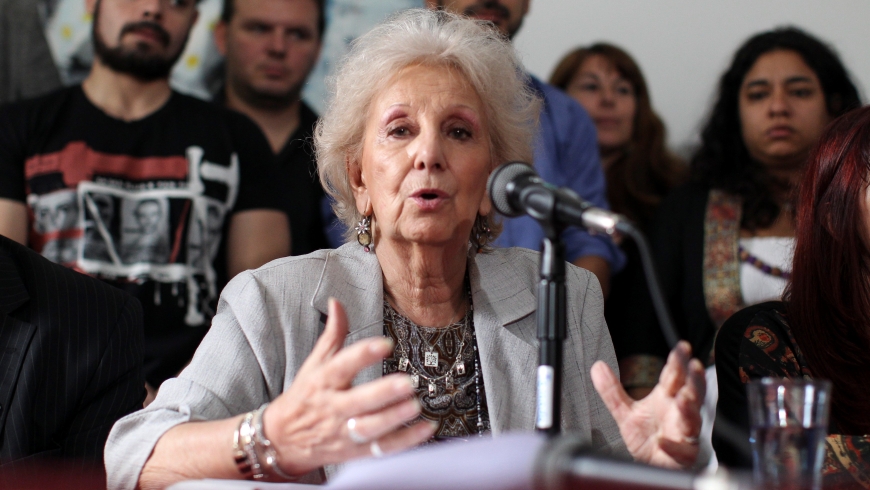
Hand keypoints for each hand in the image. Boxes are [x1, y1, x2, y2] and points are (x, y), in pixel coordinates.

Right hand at [262, 298, 435, 476]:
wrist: (282, 440)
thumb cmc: (305, 397)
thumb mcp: (313, 364)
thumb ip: (332, 335)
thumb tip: (337, 303)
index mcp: (323, 381)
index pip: (341, 365)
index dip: (363, 354)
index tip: (385, 343)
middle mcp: (333, 407)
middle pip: (358, 401)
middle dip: (383, 393)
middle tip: (407, 383)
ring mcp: (344, 432)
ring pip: (370, 428)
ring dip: (394, 418)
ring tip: (415, 405)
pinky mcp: (355, 451)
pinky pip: (382, 449)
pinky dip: (405, 441)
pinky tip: (426, 429)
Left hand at [591, 341, 704, 468]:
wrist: (654, 464)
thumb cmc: (648, 437)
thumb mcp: (625, 412)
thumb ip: (612, 390)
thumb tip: (597, 366)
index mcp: (667, 398)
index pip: (674, 375)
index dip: (678, 361)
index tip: (681, 347)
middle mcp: (679, 412)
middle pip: (692, 392)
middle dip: (694, 379)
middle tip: (693, 365)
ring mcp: (684, 432)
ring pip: (692, 418)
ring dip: (689, 409)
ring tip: (685, 399)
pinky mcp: (684, 454)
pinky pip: (681, 450)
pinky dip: (673, 446)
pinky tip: (663, 442)